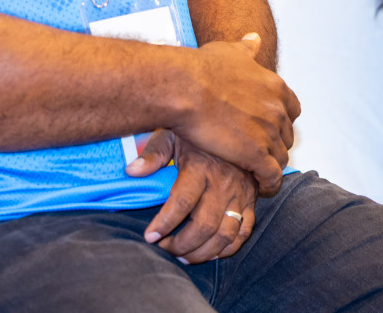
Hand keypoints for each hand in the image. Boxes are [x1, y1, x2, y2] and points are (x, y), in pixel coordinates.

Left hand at [127, 129, 254, 261]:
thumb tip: (131, 171)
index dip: (164, 223)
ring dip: (203, 252)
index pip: (182, 202)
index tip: (149, 237)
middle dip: (182, 244)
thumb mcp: (172, 134)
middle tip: (164, 249)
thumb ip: (153, 153)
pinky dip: (228, 249)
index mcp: (200, 167)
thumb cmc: (195, 133)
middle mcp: (222, 183)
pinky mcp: (251, 201)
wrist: (235, 127)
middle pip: (204, 225)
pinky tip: (210, 253)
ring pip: (225, 234)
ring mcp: (240, 194)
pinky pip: (244, 232)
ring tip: (183, 257)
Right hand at [173, 33, 299, 194]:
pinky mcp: (258, 155)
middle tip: (259, 150)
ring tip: (258, 172)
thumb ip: (246, 49)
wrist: (185, 87)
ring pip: (281, 157)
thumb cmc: (201, 68)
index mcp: (275, 87)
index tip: (266, 126)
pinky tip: (261, 188)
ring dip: (271, 165)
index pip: (292, 109)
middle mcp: (278, 110)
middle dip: (275, 143)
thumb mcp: (229, 51)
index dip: (280, 120)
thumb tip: (255, 37)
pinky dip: (269, 184)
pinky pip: (272, 176)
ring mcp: (269, 133)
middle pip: (287, 135)